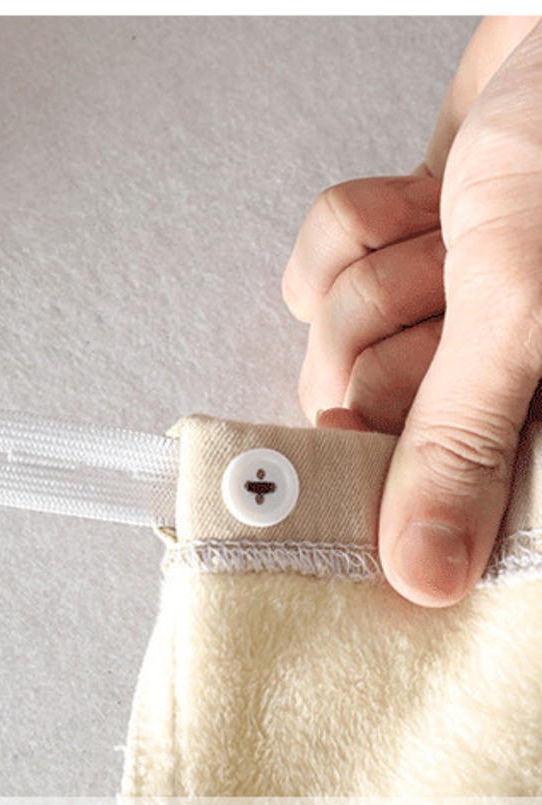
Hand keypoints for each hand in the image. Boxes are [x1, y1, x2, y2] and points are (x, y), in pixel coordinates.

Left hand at [284, 17, 541, 605]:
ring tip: (460, 226)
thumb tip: (430, 577)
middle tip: (456, 280)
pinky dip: (355, 224)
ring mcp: (435, 328)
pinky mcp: (397, 269)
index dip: (376, 461)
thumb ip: (463, 441)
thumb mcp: (524, 304)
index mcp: (533, 429)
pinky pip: (312, 274)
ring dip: (378, 266)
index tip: (372, 419)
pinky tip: (427, 199)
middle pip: (348, 408)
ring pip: (326, 337)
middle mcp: (488, 392)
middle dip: (386, 325)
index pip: (412, 505)